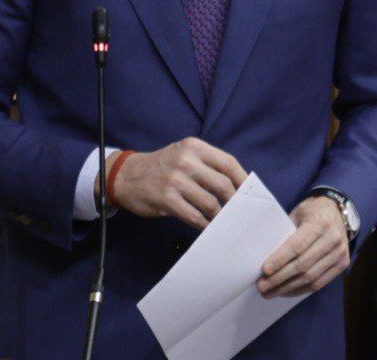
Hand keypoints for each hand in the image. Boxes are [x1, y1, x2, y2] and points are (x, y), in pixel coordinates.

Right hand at [106, 138, 246, 229]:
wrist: (126, 176)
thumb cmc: (162, 167)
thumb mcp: (184, 154)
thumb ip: (207, 165)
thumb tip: (237, 184)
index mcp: (194, 147)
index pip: (228, 163)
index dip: (243, 180)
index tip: (250, 193)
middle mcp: (186, 161)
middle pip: (223, 184)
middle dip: (234, 201)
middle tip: (238, 212)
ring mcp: (175, 180)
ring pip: (210, 203)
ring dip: (219, 216)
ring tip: (223, 222)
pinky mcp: (166, 199)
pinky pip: (194, 216)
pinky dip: (204, 225)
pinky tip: (207, 228)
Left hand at [258, 196, 349, 297]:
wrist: (337, 212)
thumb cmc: (312, 213)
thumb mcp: (297, 214)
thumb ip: (286, 233)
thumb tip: (265, 256)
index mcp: (320, 222)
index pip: (297, 246)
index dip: (280, 260)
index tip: (264, 270)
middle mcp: (333, 238)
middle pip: (303, 265)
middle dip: (280, 278)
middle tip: (262, 286)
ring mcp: (340, 253)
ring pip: (311, 277)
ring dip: (288, 288)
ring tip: (270, 292)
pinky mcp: (343, 264)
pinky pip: (319, 283)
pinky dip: (301, 290)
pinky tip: (287, 291)